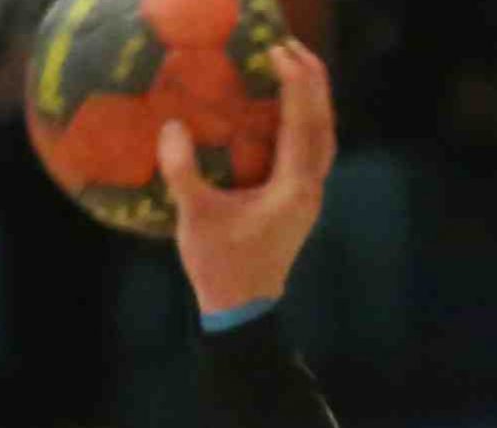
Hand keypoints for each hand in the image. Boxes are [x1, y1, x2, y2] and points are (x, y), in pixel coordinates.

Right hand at [161, 36, 332, 317]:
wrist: (243, 310)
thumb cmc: (221, 265)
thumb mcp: (195, 218)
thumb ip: (183, 173)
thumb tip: (171, 127)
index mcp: (292, 187)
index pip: (301, 123)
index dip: (294, 83)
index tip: (277, 51)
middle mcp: (310, 187)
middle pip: (324, 123)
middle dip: (313, 81)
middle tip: (290, 46)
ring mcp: (310, 196)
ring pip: (325, 138)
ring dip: (314, 101)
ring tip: (295, 69)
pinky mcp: (302, 203)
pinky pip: (314, 151)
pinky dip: (306, 123)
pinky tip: (286, 112)